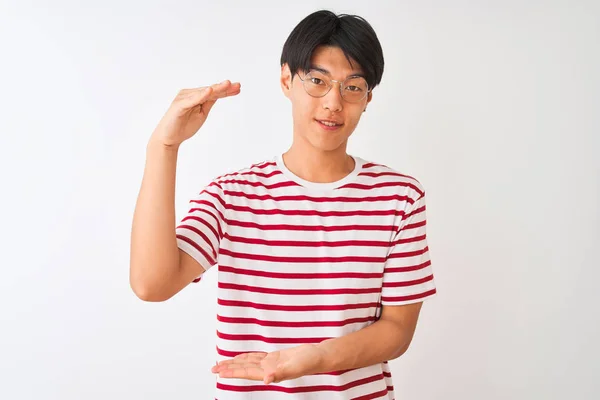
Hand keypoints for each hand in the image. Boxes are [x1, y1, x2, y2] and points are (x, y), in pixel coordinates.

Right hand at [150, 80, 240, 146]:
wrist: (168, 138)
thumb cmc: (183, 126)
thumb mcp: (201, 114)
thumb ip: (208, 103)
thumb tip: (220, 94)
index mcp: (196, 96)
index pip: (213, 92)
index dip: (226, 90)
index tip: (238, 88)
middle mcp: (190, 94)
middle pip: (210, 90)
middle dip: (224, 88)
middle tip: (238, 85)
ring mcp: (184, 98)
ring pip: (203, 93)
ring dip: (215, 88)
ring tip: (227, 84)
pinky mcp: (179, 105)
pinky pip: (191, 100)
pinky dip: (200, 95)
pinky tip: (209, 91)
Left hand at [211, 344, 325, 384]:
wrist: (319, 356)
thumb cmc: (310, 361)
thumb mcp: (295, 367)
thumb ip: (280, 373)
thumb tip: (266, 380)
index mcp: (271, 373)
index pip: (247, 373)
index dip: (233, 372)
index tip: (220, 372)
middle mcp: (268, 369)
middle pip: (244, 368)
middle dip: (229, 368)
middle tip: (213, 368)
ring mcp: (271, 363)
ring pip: (249, 363)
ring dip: (236, 363)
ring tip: (222, 364)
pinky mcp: (275, 357)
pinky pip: (257, 357)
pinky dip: (247, 357)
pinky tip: (241, 357)